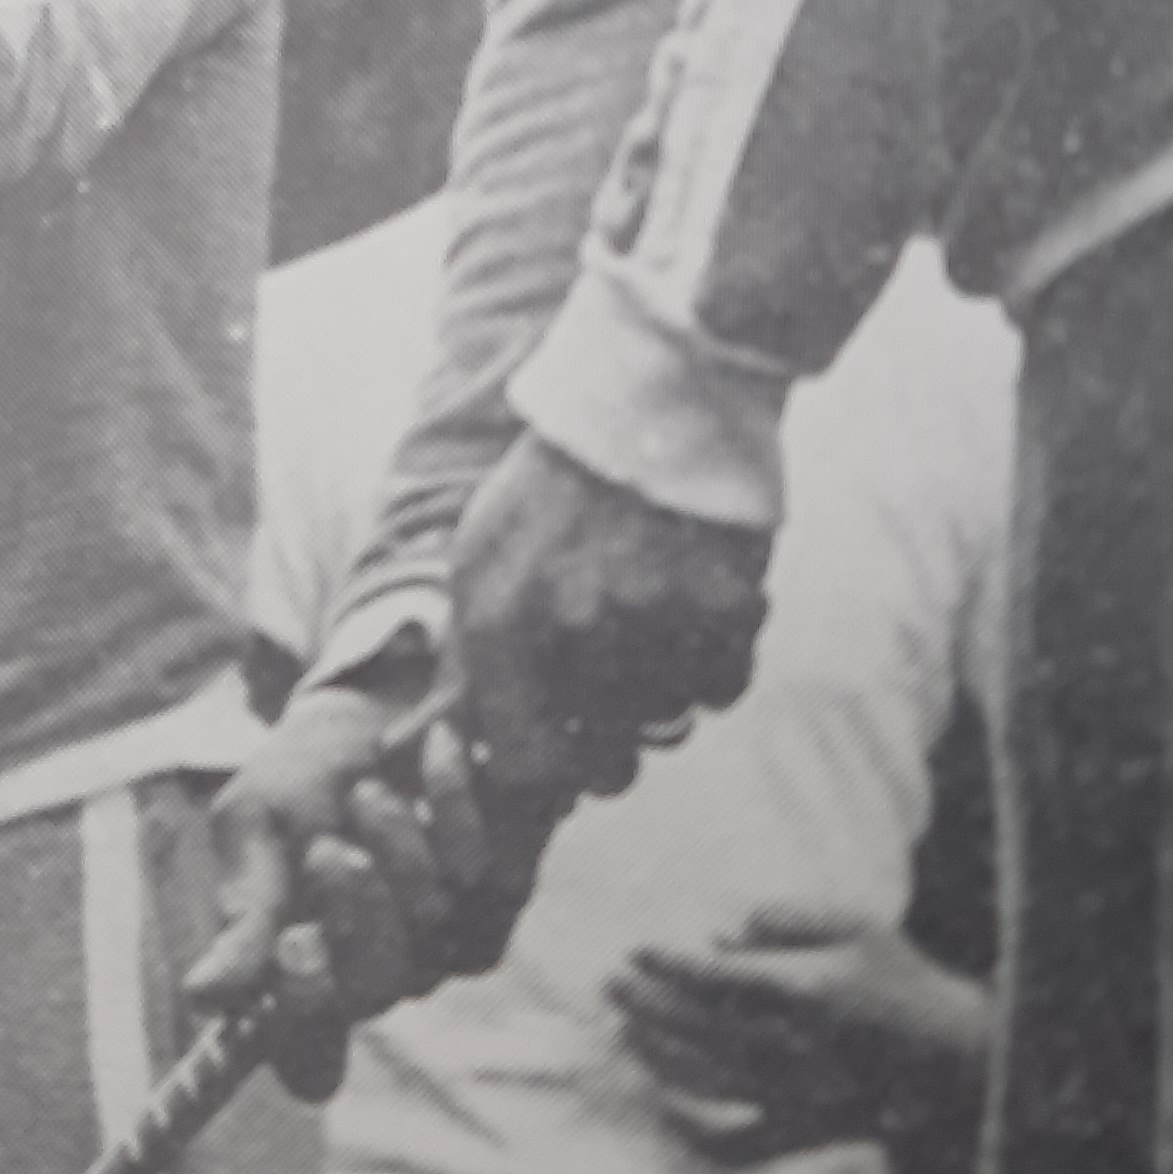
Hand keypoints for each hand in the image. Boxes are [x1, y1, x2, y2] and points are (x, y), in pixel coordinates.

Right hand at [187, 680, 552, 1103]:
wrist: (387, 696)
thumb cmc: (306, 769)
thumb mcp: (258, 820)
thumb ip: (245, 904)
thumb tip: (205, 996)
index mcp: (300, 967)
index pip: (304, 1050)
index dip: (303, 1009)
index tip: (293, 942)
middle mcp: (371, 970)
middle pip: (372, 991)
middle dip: (354, 914)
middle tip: (331, 848)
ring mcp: (438, 941)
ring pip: (432, 939)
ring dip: (400, 854)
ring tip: (370, 787)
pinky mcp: (498, 898)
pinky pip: (487, 884)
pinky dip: (454, 814)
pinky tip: (436, 757)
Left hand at [451, 429, 771, 800]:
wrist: (651, 399)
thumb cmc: (554, 488)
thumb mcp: (480, 557)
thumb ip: (470, 657)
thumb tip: (448, 743)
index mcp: (500, 624)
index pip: (524, 768)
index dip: (550, 774)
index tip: (566, 752)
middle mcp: (571, 632)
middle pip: (609, 763)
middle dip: (617, 744)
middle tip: (622, 696)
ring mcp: (651, 620)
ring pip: (669, 722)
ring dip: (667, 692)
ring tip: (657, 621)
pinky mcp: (722, 605)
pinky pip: (724, 688)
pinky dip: (718, 664)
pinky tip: (699, 610)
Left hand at [612, 913, 992, 1169]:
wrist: (957, 1063)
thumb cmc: (905, 982)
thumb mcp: (857, 926)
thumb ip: (788, 919)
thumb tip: (722, 932)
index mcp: (800, 993)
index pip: (711, 979)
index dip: (666, 965)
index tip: (636, 950)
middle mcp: (787, 1048)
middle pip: (695, 1028)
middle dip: (646, 1005)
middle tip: (612, 983)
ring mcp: (791, 1095)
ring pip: (702, 1079)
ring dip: (656, 1053)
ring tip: (626, 1029)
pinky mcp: (800, 1129)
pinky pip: (737, 1139)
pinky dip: (695, 1129)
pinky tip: (665, 1109)